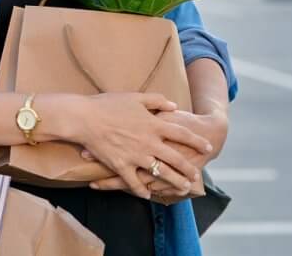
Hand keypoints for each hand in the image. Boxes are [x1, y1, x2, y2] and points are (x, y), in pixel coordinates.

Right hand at [71, 92, 211, 199]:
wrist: (84, 117)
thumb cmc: (108, 104)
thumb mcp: (135, 97)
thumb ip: (157, 100)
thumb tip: (174, 105)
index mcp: (153, 124)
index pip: (181, 133)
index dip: (196, 141)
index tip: (207, 147)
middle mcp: (148, 142)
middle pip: (175, 158)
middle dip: (188, 168)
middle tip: (196, 176)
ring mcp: (135, 156)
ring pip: (160, 173)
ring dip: (173, 181)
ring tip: (182, 187)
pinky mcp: (121, 166)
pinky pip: (134, 182)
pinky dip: (142, 190)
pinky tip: (148, 194)